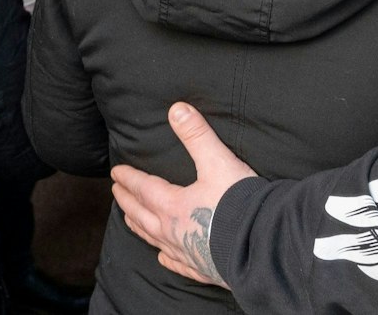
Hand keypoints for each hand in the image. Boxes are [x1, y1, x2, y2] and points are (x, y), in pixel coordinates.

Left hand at [111, 103, 256, 288]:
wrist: (262, 245)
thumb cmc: (239, 203)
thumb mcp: (218, 162)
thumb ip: (197, 135)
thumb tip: (177, 109)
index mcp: (173, 206)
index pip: (143, 189)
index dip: (129, 179)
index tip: (116, 173)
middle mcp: (173, 232)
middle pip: (142, 215)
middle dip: (127, 202)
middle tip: (116, 193)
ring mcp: (186, 253)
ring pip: (154, 239)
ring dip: (139, 227)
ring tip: (130, 220)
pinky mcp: (202, 269)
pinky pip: (178, 264)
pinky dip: (167, 258)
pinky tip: (163, 257)